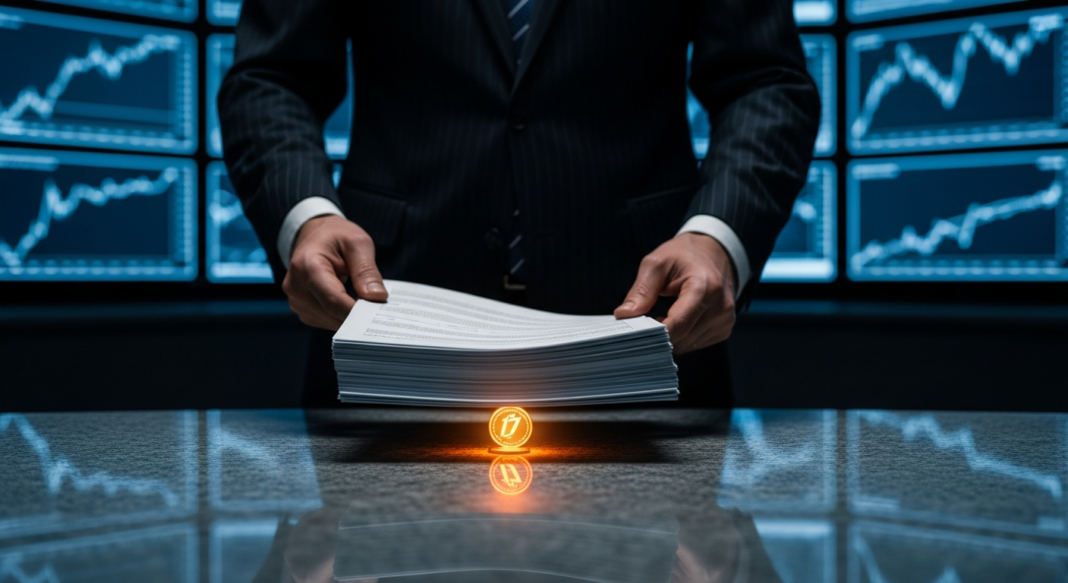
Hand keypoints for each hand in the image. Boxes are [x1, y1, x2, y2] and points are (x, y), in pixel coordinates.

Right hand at [282, 215, 387, 329]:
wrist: (314, 236)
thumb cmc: (336, 236)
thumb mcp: (357, 242)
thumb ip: (366, 270)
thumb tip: (377, 297)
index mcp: (306, 265)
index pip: (333, 300)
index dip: (357, 312)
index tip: (380, 314)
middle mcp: (296, 286)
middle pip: (332, 313)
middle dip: (358, 315)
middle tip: (381, 310)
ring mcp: (296, 301)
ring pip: (331, 321)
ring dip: (351, 318)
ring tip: (367, 303)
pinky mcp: (302, 309)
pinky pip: (327, 321)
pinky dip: (343, 317)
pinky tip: (353, 305)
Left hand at [614, 232, 736, 353]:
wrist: (714, 253)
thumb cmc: (683, 255)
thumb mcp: (657, 264)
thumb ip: (641, 291)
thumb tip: (623, 315)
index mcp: (705, 287)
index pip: (678, 324)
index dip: (653, 335)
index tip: (632, 334)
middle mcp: (720, 307)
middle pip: (681, 338)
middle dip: (657, 337)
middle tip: (640, 325)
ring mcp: (725, 320)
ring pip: (687, 345)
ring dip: (669, 338)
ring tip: (658, 319)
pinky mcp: (724, 328)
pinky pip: (696, 344)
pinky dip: (681, 338)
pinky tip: (674, 322)